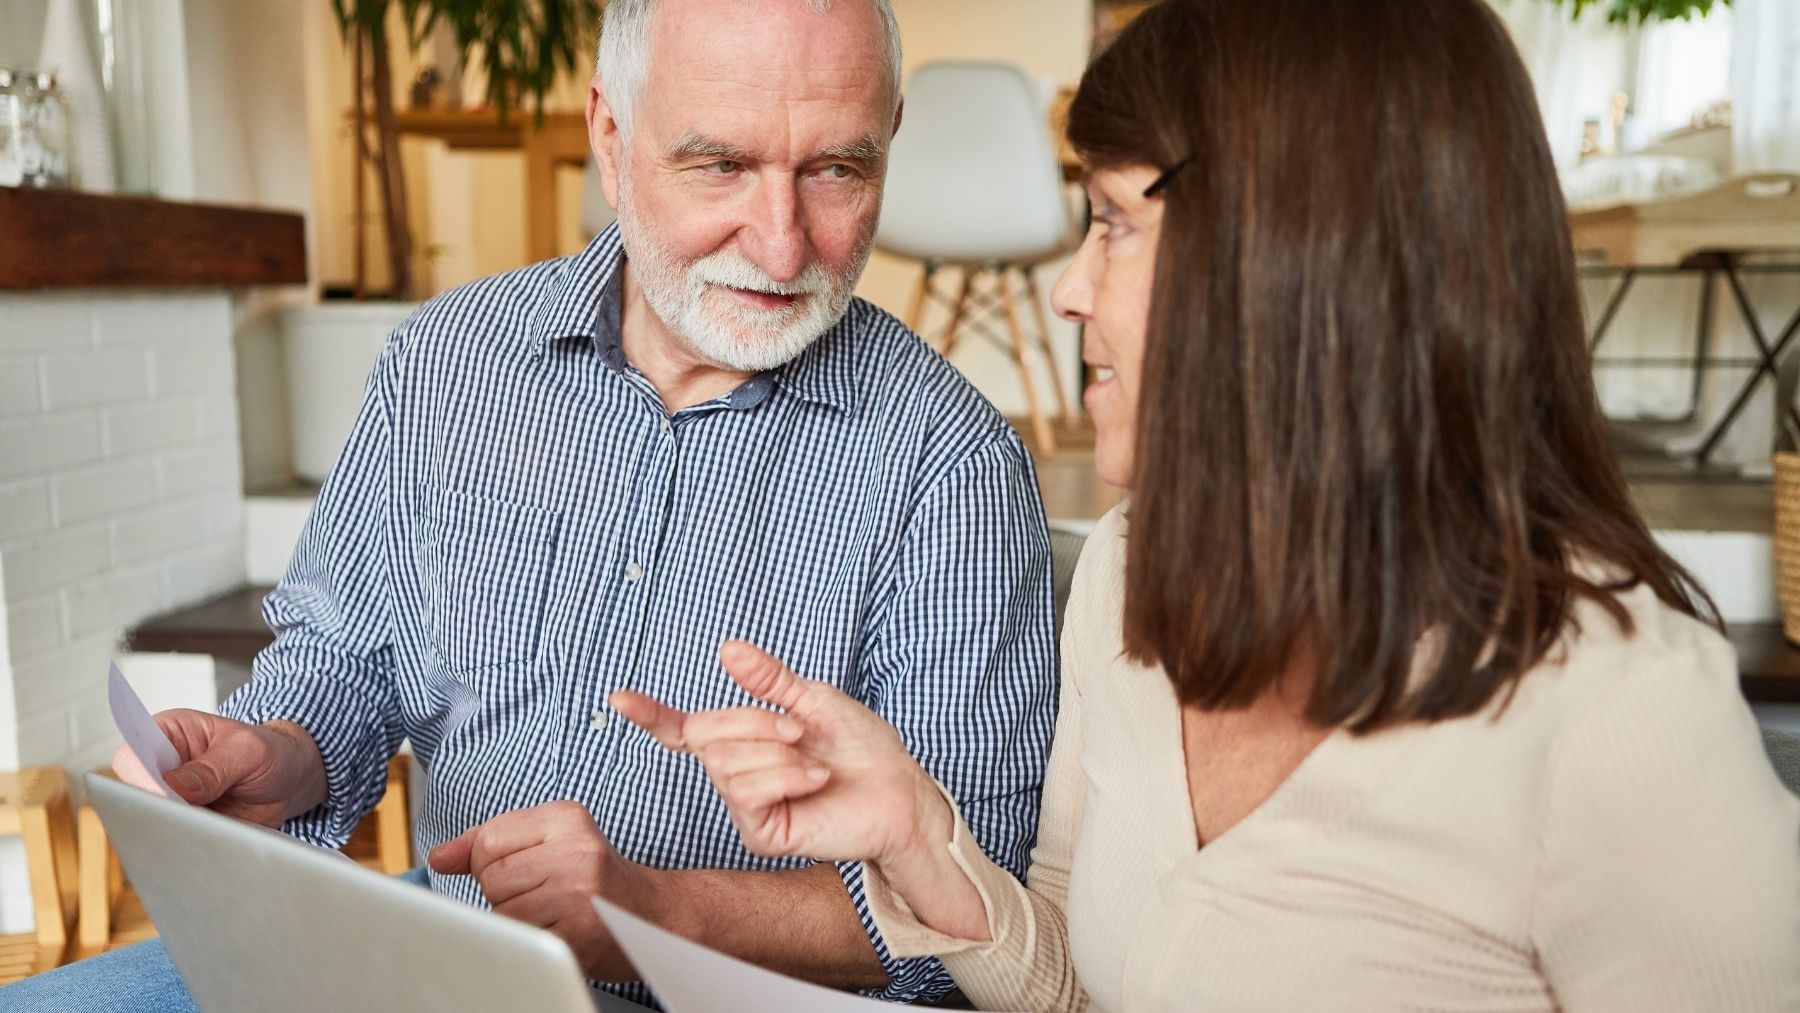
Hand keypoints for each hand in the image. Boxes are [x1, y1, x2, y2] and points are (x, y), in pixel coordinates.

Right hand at [111, 710, 327, 827]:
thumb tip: (174, 788)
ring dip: (177, 831)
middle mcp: (161, 768)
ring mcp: (170, 800)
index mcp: (167, 733)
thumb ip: (213, 768)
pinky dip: (191, 845)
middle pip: (135, 795)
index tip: (163, 797)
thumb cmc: (267, 752)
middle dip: (158, 810)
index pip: (132, 756)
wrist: (291, 780)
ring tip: (210, 831)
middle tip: (188, 820)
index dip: (140, 779)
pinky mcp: (183, 826)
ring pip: (153, 823)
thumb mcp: (247, 751)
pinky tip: (213, 844)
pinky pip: (176, 841)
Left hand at [427, 801, 656, 980]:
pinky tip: (558, 933)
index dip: (490, 864)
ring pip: (502, 913)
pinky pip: (521, 942)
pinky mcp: (579, 935)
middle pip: (491, 878)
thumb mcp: (552, 841)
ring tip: (551, 915)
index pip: (488, 840)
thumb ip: (492, 842)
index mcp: (566, 818)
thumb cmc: (596, 879)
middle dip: (504, 894)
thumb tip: (440, 857)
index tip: (520, 872)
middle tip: (542, 895)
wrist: (655, 916)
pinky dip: (531, 945)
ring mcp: (579, 894)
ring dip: (517, 922)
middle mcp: (576, 851)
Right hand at [610, 640, 952, 869]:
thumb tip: (728, 650)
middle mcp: (737, 772)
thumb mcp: (815, 699)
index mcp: (745, 740)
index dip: (652, 715)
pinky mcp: (760, 832)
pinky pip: (747, 791)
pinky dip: (786, 775)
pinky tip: (815, 779)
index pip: (686, 729)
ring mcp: (746, 805)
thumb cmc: (863, 749)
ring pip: (726, 762)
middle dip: (755, 721)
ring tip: (812, 760)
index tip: (619, 698)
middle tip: (801, 730)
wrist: (898, 792)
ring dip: (778, 751)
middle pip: (706, 733)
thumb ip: (769, 680)